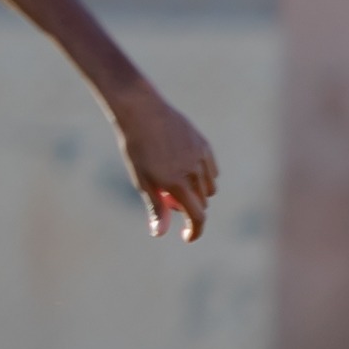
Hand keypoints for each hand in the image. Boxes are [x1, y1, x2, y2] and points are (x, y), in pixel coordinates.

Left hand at [110, 88, 218, 242]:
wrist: (141, 112)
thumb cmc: (136, 149)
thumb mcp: (141, 180)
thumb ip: (155, 207)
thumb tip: (160, 233)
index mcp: (176, 183)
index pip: (197, 216)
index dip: (194, 230)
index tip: (188, 237)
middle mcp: (193, 171)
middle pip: (202, 203)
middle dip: (190, 208)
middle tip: (169, 202)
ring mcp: (201, 157)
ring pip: (210, 188)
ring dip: (198, 193)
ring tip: (178, 185)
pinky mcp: (204, 145)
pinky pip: (212, 171)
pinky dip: (204, 177)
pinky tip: (189, 172)